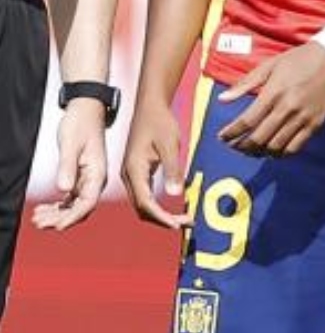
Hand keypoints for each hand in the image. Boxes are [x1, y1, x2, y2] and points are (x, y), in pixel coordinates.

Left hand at [32, 101, 109, 231]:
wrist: (86, 112)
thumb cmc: (80, 125)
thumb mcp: (71, 145)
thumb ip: (67, 168)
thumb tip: (63, 190)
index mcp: (98, 176)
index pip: (86, 204)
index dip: (71, 217)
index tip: (56, 226)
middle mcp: (95, 182)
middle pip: (80, 209)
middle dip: (59, 219)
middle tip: (38, 224)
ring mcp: (88, 181)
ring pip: (73, 206)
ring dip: (56, 214)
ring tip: (37, 218)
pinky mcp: (80, 177)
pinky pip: (70, 198)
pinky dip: (57, 205)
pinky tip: (43, 209)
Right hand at [120, 98, 191, 229]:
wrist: (151, 106)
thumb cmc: (160, 122)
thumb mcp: (169, 145)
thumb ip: (172, 169)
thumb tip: (175, 193)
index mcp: (134, 169)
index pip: (145, 202)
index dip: (161, 217)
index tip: (178, 226)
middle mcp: (129, 174)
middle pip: (142, 208)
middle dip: (163, 220)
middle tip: (188, 223)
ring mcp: (132, 173)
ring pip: (143, 203)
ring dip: (161, 215)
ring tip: (185, 219)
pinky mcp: (138, 171)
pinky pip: (145, 195)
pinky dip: (158, 206)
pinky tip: (174, 208)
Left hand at [219, 42, 324, 156]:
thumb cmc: (297, 60)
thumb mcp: (268, 66)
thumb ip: (244, 84)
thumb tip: (222, 100)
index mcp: (273, 93)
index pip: (247, 121)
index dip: (232, 132)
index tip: (222, 137)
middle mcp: (288, 109)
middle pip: (260, 137)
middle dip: (243, 146)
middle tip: (235, 146)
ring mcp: (303, 118)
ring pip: (277, 146)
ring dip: (261, 152)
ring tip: (252, 150)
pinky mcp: (315, 124)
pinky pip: (296, 146)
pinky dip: (282, 153)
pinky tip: (273, 150)